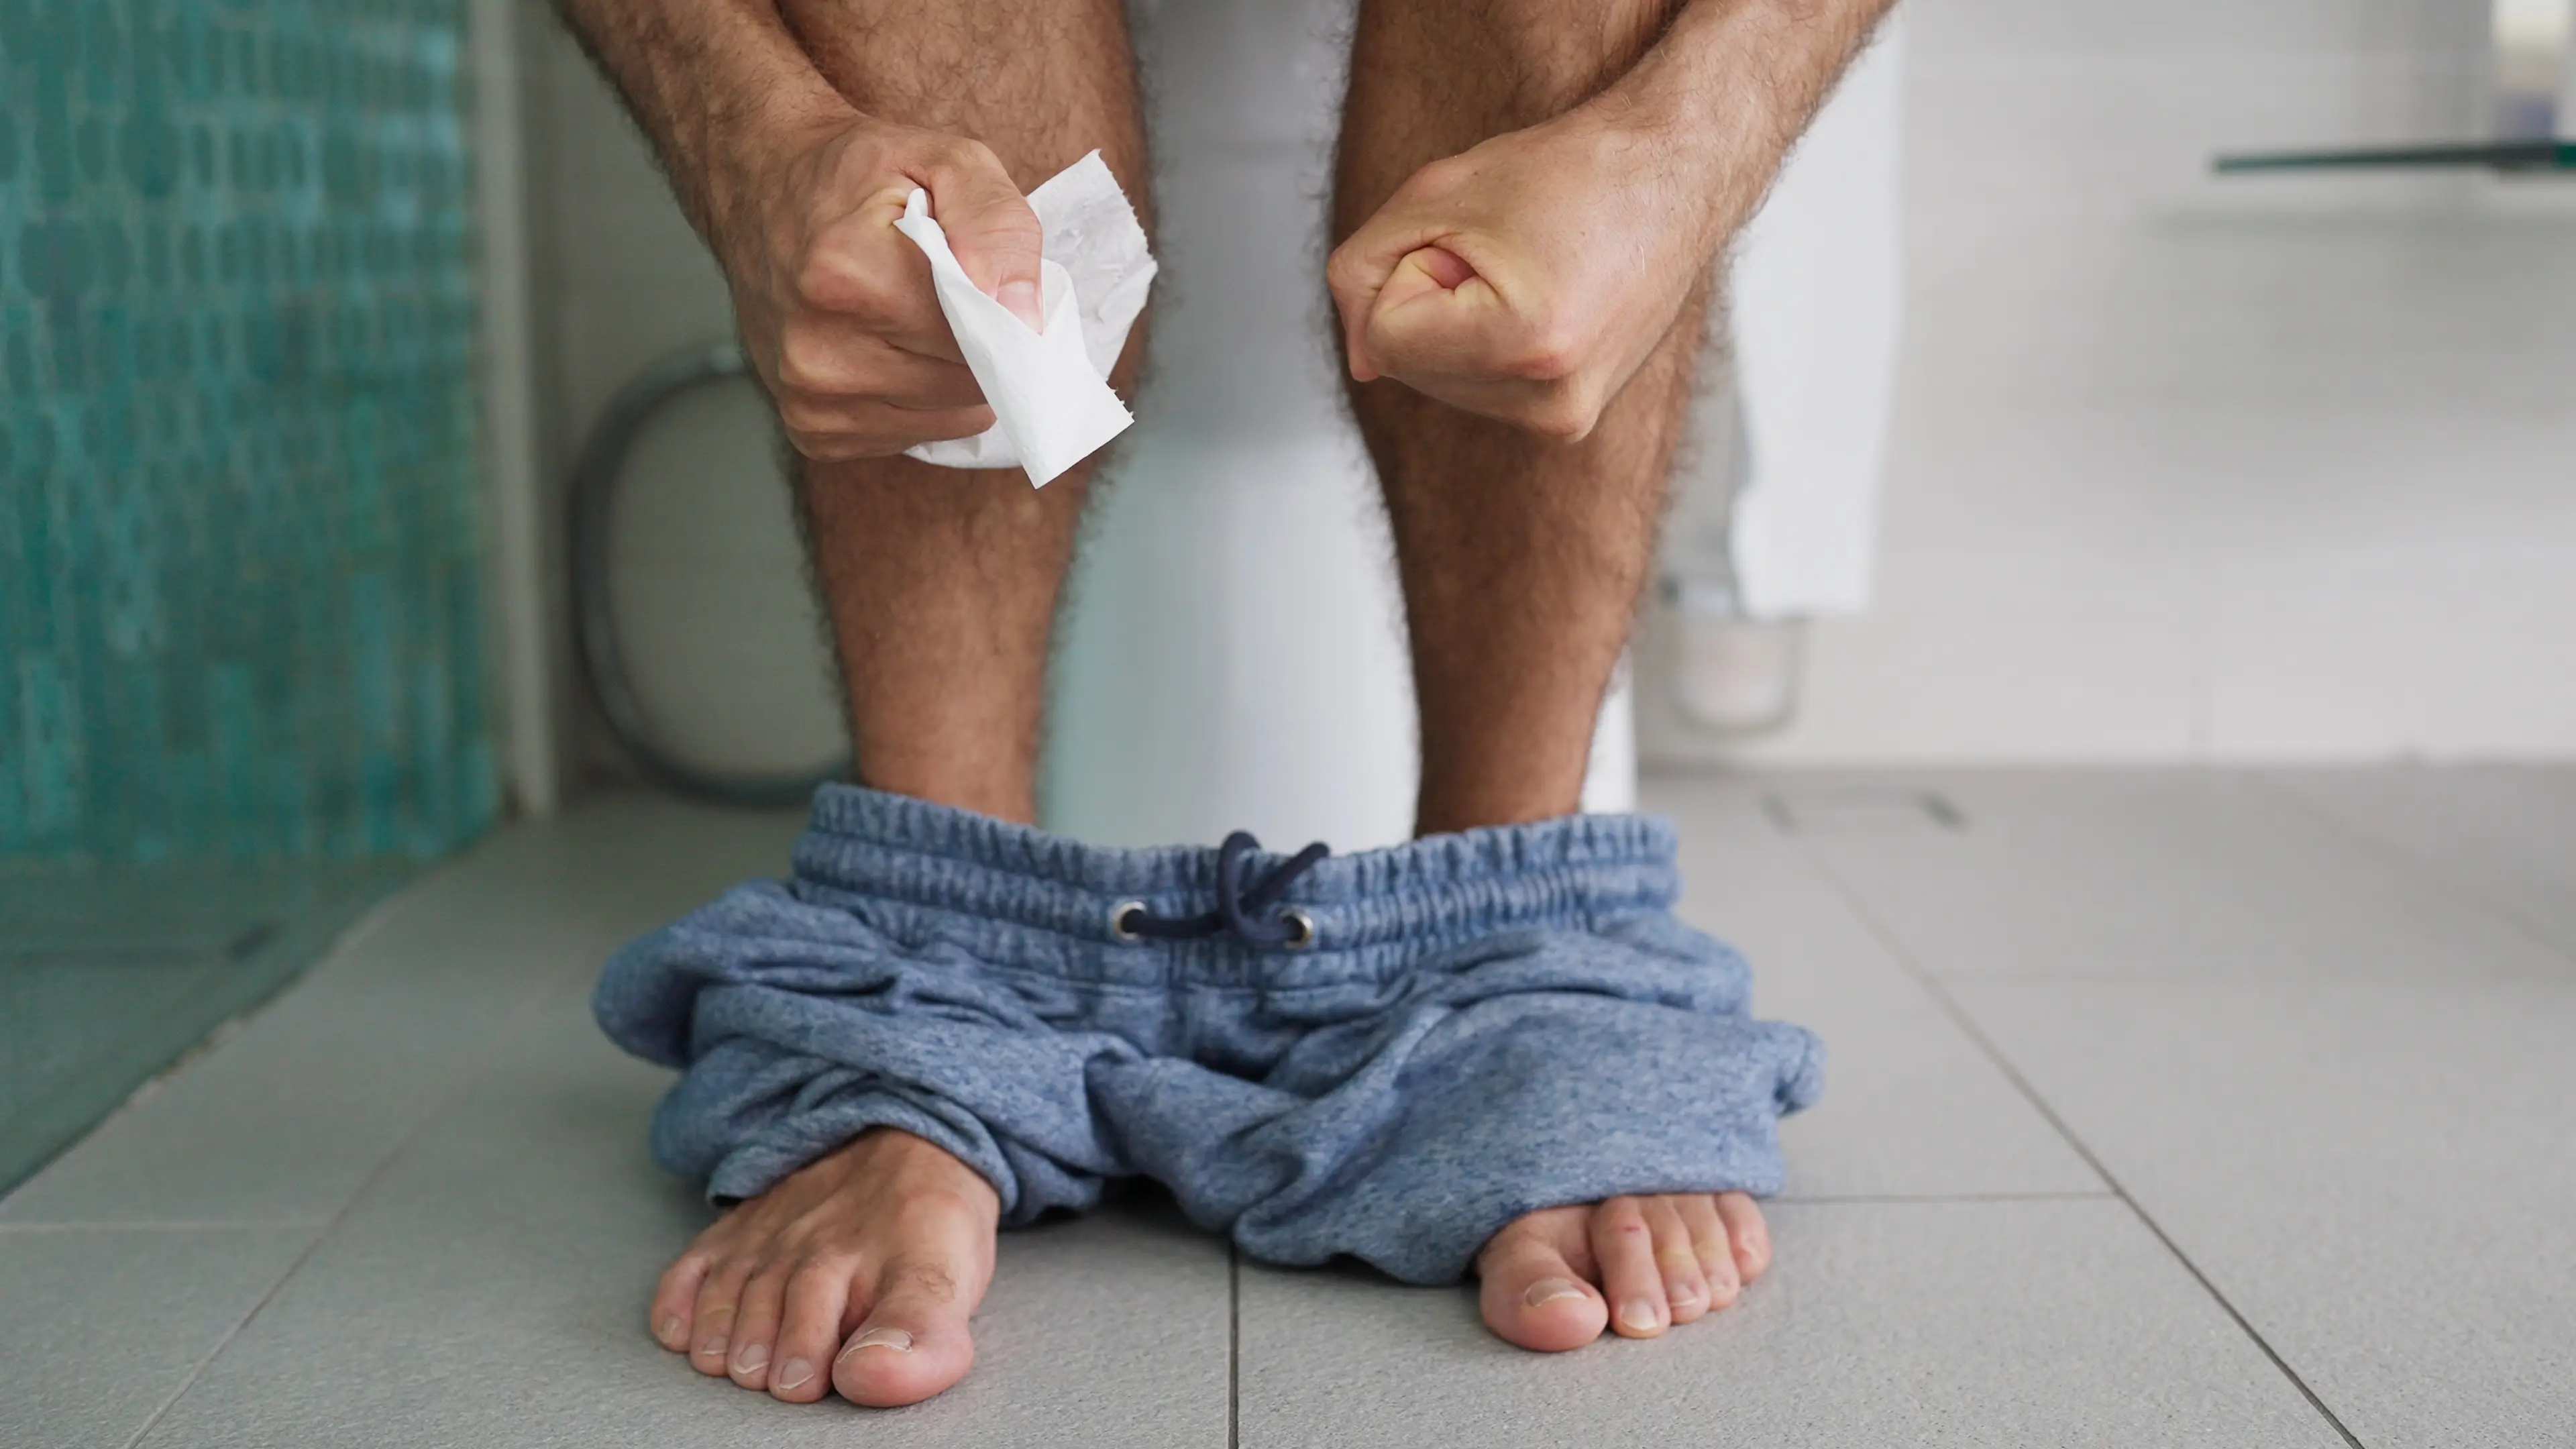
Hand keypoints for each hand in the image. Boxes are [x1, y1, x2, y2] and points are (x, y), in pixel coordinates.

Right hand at [709, 106, 1042, 459]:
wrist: (763, 189)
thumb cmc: (860, 175)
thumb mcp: (947, 160)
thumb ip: (998, 228)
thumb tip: (1026, 317)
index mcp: (851, 276)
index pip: (981, 341)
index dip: (1003, 317)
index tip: (991, 285)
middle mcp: (820, 349)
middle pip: (968, 386)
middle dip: (979, 344)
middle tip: (946, 294)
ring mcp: (810, 397)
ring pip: (948, 417)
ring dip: (950, 375)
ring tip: (914, 317)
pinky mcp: (812, 430)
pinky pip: (912, 435)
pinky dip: (918, 400)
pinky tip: (890, 349)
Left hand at [1327, 113, 1721, 440]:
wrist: (1671, 177)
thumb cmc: (1564, 172)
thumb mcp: (1434, 195)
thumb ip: (1364, 274)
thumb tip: (1361, 363)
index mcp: (1525, 346)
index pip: (1384, 338)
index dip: (1412, 271)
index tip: (1478, 241)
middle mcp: (1553, 402)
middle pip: (1407, 369)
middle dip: (1433, 303)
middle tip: (1508, 255)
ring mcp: (1567, 419)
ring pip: (1438, 384)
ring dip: (1459, 325)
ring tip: (1531, 277)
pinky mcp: (1572, 421)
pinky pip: (1476, 389)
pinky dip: (1486, 345)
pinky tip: (1542, 304)